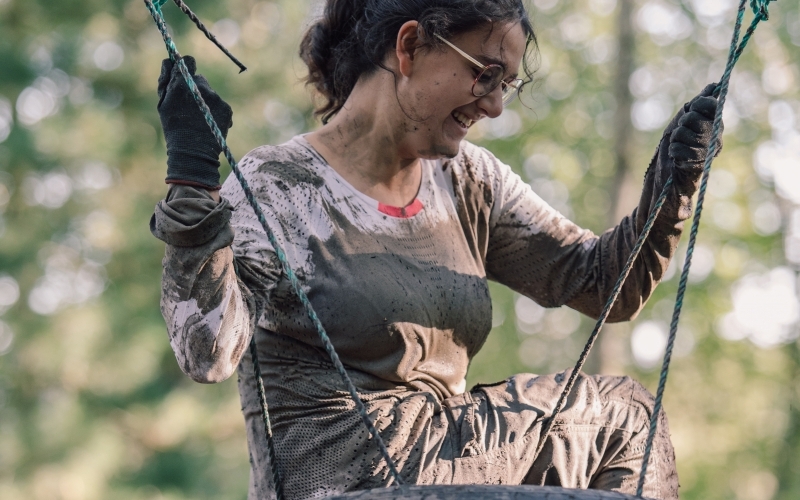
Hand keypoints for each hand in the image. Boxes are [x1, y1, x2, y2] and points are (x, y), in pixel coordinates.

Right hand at [157, 56, 232, 189]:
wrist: (193, 152)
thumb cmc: (174, 128)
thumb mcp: (163, 103)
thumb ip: (166, 79)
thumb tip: (171, 60)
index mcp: (183, 84)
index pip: (188, 61)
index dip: (185, 67)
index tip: (184, 74)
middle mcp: (202, 87)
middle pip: (200, 79)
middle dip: (194, 87)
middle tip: (188, 105)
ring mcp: (217, 98)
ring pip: (210, 92)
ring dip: (205, 100)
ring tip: (198, 118)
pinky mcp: (227, 108)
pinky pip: (220, 104)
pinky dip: (215, 110)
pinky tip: (207, 123)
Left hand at [668, 83, 722, 178]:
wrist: (678, 160)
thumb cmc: (686, 134)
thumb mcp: (692, 113)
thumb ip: (702, 100)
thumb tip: (714, 85)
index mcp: (716, 120)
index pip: (709, 103)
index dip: (697, 105)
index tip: (693, 109)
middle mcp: (715, 134)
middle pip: (691, 118)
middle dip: (683, 122)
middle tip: (685, 128)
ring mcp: (707, 148)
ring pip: (681, 133)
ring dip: (676, 137)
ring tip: (682, 141)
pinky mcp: (696, 161)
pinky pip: (676, 148)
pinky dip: (674, 149)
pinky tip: (679, 152)